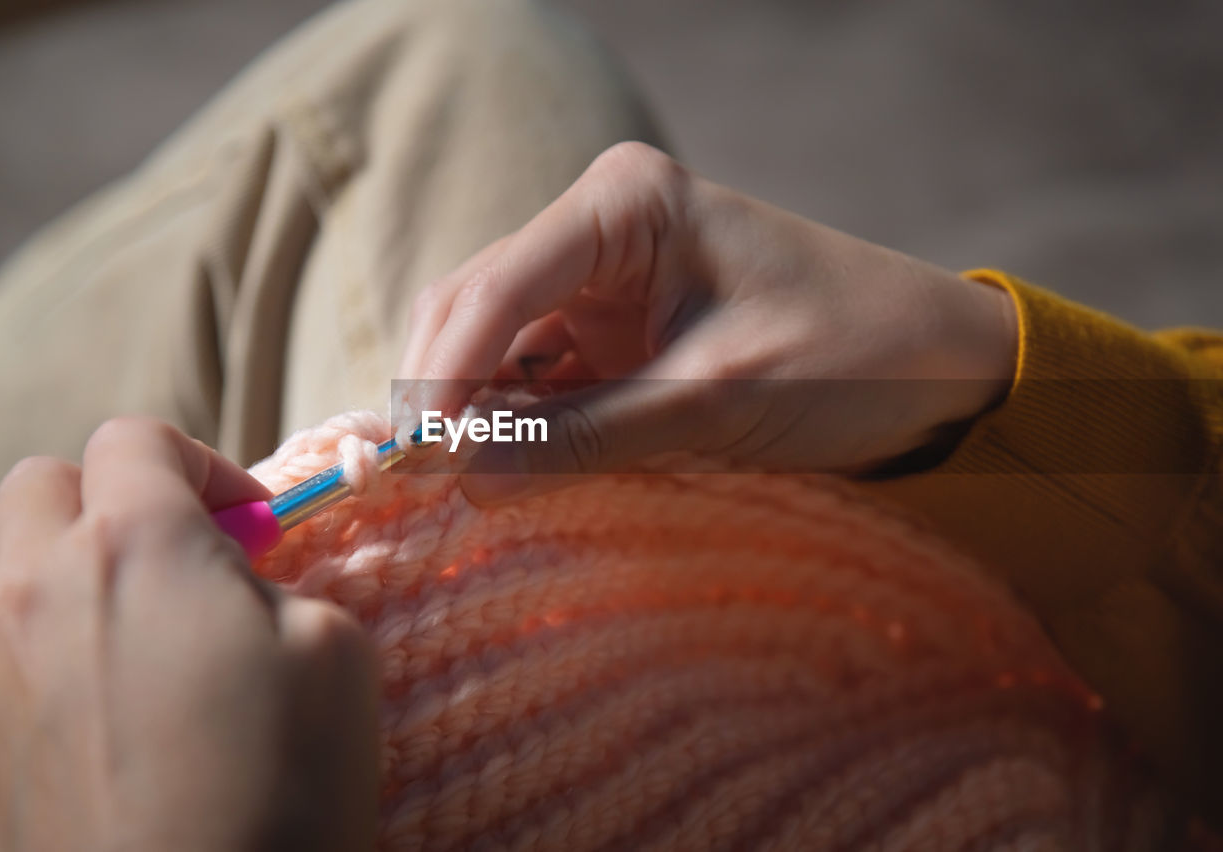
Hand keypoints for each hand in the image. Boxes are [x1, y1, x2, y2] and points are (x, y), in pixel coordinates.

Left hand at [0, 418, 376, 851]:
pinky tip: (51, 694)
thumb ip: (279, 583)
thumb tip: (236, 583)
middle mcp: (34, 590)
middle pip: (38, 485)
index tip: (243, 524)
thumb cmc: (286, 792)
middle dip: (109, 499)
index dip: (199, 465)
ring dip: (31, 557)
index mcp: (138, 546)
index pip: (136, 440)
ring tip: (95, 614)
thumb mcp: (336, 654)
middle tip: (174, 563)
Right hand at [399, 142, 1017, 502]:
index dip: (446, 372)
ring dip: (473, 413)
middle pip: (474, 306)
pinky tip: (503, 470)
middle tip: (426, 481)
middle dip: (445, 391)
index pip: (498, 284)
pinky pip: (537, 377)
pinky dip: (515, 424)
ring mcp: (600, 280)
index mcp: (625, 202)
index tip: (420, 456)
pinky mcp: (612, 333)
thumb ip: (586, 437)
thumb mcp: (714, 400)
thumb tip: (465, 478)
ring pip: (492, 344)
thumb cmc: (850, 355)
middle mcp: (598, 227)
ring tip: (459, 487)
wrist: (934, 368)